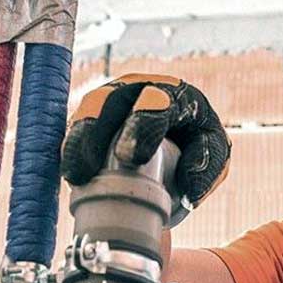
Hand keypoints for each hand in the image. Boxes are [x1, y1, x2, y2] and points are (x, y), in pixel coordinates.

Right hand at [61, 74, 229, 218]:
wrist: (182, 144)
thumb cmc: (198, 144)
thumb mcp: (214, 152)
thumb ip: (206, 167)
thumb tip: (189, 192)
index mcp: (172, 94)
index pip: (156, 103)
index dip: (141, 127)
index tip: (130, 158)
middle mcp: (135, 90)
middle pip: (107, 99)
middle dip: (93, 130)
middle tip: (87, 168)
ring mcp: (108, 101)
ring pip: (84, 112)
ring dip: (76, 142)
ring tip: (73, 176)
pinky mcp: (90, 118)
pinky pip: (74, 129)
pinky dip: (70, 149)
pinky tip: (69, 174)